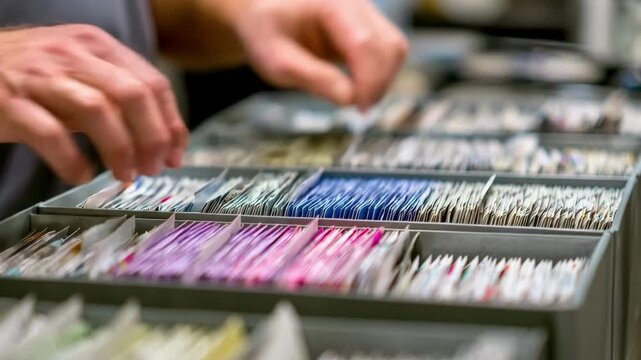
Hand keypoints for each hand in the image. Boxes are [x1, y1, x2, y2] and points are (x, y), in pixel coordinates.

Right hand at [0, 25, 187, 183]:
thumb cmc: (30, 75)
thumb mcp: (79, 73)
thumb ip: (117, 97)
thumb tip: (162, 138)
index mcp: (97, 45)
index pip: (152, 83)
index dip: (171, 124)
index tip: (176, 153)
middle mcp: (72, 53)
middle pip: (132, 95)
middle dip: (152, 138)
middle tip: (154, 168)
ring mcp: (40, 75)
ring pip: (97, 110)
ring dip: (120, 149)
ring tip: (126, 175)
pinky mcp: (9, 101)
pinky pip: (50, 133)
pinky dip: (72, 159)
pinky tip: (81, 175)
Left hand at [154, 0, 407, 109]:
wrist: (262, 13)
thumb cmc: (265, 33)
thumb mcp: (277, 62)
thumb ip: (314, 79)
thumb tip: (350, 99)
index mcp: (329, 3)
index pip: (363, 43)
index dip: (368, 80)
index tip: (359, 108)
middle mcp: (354, 1)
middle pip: (388, 45)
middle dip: (379, 83)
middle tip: (359, 110)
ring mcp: (365, 9)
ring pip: (395, 47)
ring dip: (384, 78)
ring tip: (358, 99)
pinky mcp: (368, 23)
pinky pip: (388, 49)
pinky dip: (381, 72)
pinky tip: (360, 87)